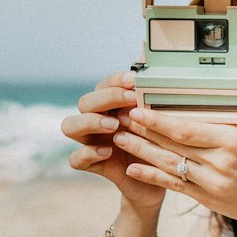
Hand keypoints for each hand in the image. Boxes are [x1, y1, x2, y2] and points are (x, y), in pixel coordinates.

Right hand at [61, 70, 165, 214]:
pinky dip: (88, 153)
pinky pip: (76, 158)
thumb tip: (148, 61)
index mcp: (112, 105)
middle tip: (131, 100)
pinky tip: (107, 152)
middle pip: (85, 102)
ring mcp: (91, 141)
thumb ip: (155, 94)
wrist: (165, 176)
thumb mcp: (163, 119)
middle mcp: (96, 119)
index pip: (105, 85)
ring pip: (70, 126)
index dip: (116, 81)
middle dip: (106, 98)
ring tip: (114, 126)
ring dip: (90, 122)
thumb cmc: (163, 141)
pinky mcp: (92, 164)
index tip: (134, 80)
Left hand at [111, 63, 236, 228]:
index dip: (159, 119)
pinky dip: (151, 177)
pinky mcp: (207, 197)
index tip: (139, 106)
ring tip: (119, 138)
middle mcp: (219, 161)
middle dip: (143, 130)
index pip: (187, 127)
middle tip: (120, 116)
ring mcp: (211, 182)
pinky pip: (173, 185)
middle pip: (172, 144)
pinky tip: (132, 169)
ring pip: (168, 164)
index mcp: (234, 139)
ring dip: (140, 151)